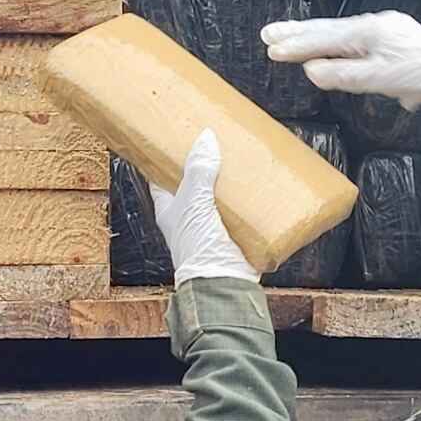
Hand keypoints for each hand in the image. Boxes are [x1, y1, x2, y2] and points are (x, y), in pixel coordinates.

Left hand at [148, 130, 258, 285]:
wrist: (223, 281)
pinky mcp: (235, 232)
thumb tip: (206, 140)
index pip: (162, 178)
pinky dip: (249, 198)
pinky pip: (242, 210)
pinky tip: (258, 184)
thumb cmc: (197, 247)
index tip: (176, 140)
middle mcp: (190, 216)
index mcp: (170, 209)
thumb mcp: (193, 202)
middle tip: (217, 143)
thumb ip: (199, 171)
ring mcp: (212, 225)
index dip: (167, 160)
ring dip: (230, 181)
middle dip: (205, 166)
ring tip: (241, 158)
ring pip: (220, 195)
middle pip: (195, 184)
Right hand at [262, 11, 420, 110]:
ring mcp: (385, 29)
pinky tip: (328, 45)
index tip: (272, 48)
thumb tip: (311, 71)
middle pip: (329, 29)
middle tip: (269, 34)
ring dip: (314, 36)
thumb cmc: (420, 77)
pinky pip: (355, 37)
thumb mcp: (377, 81)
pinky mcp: (393, 38)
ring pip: (341, 31)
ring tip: (289, 37)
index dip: (296, 45)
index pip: (324, 39)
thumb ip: (343, 75)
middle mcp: (375, 24)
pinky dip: (335, 41)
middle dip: (297, 33)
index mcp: (368, 31)